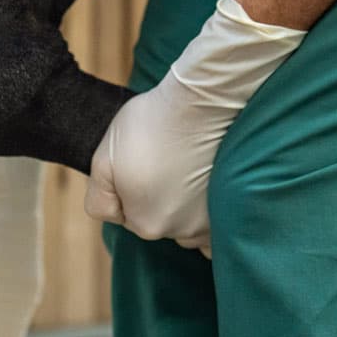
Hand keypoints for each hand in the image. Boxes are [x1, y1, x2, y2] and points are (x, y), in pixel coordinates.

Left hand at [84, 0, 305, 257]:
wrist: (203, 103)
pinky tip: (208, 191)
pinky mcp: (236, 210)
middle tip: (163, 160)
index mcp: (144, 223)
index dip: (125, 186)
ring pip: (187, 223)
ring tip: (187, 170)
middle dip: (155, 196)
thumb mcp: (104, 157)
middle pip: (158, 219)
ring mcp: (210, 224)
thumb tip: (113, 214)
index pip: (125, 215)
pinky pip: (219, 229)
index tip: (136, 160)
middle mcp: (179, 233)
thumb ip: (100, 196)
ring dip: (184, 205)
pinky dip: (211, 215)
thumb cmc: (150, 124)